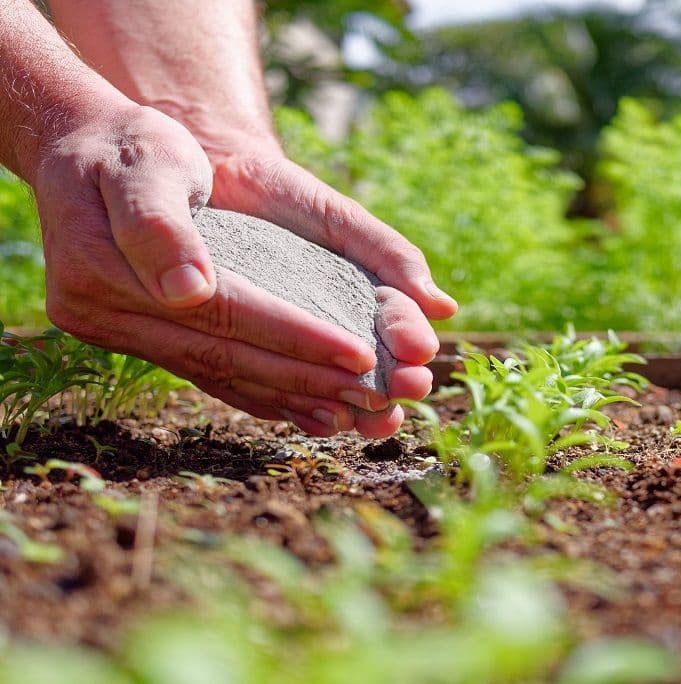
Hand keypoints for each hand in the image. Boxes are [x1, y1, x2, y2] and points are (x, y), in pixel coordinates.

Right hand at [33, 104, 423, 436]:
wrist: (83, 149)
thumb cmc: (129, 146)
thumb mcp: (146, 163)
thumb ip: (160, 225)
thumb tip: (189, 290)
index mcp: (102, 271)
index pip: (222, 313)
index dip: (294, 336)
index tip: (358, 354)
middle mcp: (102, 314)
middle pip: (226, 355)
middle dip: (307, 378)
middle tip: (376, 397)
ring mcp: (115, 333)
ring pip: (219, 374)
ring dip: (291, 397)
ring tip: (356, 415)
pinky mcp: (138, 338)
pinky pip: (206, 374)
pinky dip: (259, 395)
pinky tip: (306, 413)